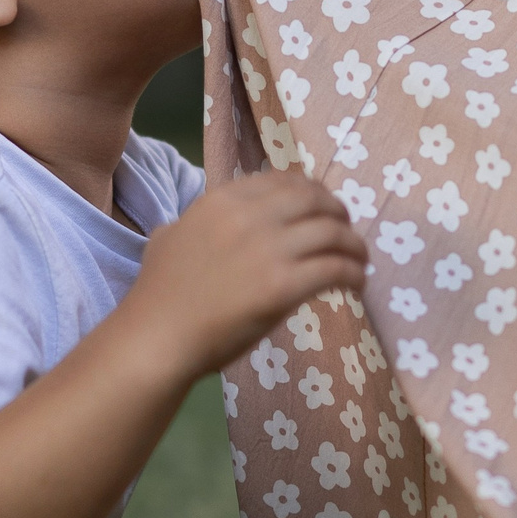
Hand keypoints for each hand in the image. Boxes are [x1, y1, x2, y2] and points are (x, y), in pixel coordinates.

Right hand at [122, 172, 367, 379]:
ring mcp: (269, 250)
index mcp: (223, 200)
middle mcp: (250, 216)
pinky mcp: (284, 286)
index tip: (322, 206)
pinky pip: (335, 269)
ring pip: (333, 233)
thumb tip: (189, 225)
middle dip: (338, 212)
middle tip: (347, 230)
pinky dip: (353, 273)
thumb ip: (188, 224)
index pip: (283, 180)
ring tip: (359, 259)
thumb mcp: (167, 238)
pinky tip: (356, 282)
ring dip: (354, 245)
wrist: (157, 336)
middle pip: (315, 199)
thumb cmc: (157, 295)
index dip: (311, 191)